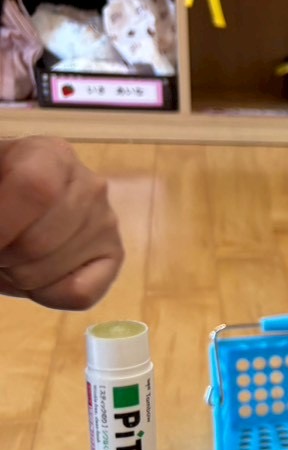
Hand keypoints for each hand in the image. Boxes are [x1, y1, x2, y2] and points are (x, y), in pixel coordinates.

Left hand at [0, 137, 123, 309]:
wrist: (15, 213)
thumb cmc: (1, 198)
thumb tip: (3, 239)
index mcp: (51, 155)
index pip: (34, 187)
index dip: (4, 224)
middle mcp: (90, 185)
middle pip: (39, 240)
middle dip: (6, 255)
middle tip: (0, 248)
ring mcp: (107, 222)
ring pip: (53, 270)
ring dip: (21, 275)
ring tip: (18, 257)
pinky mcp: (115, 256)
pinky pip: (81, 293)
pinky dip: (48, 295)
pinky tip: (42, 275)